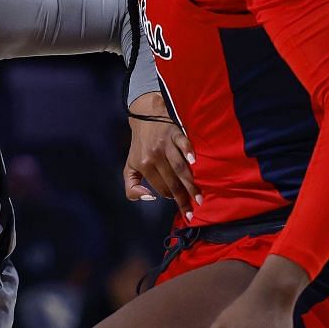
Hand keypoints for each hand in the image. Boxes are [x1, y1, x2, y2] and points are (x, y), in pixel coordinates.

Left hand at [123, 93, 198, 215]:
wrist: (143, 116)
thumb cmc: (139, 146)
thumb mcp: (129, 167)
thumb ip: (131, 187)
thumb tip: (148, 198)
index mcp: (144, 165)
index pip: (161, 187)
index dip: (170, 196)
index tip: (179, 200)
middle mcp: (154, 156)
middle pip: (172, 181)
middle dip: (183, 198)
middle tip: (193, 211)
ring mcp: (166, 144)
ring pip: (179, 167)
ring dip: (190, 183)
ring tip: (199, 197)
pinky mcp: (175, 133)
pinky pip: (183, 143)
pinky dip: (188, 152)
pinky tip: (194, 162)